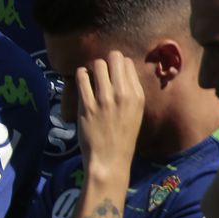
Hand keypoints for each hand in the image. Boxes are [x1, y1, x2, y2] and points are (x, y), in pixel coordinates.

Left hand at [73, 52, 144, 172]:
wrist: (110, 159)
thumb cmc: (122, 136)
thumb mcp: (135, 112)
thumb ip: (130, 93)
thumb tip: (121, 73)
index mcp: (138, 95)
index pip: (128, 64)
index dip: (117, 64)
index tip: (111, 70)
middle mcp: (123, 94)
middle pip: (114, 58)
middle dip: (105, 61)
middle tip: (99, 70)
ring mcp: (104, 98)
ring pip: (98, 64)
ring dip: (92, 67)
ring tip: (90, 75)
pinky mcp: (87, 105)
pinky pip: (82, 78)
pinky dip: (80, 74)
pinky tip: (82, 79)